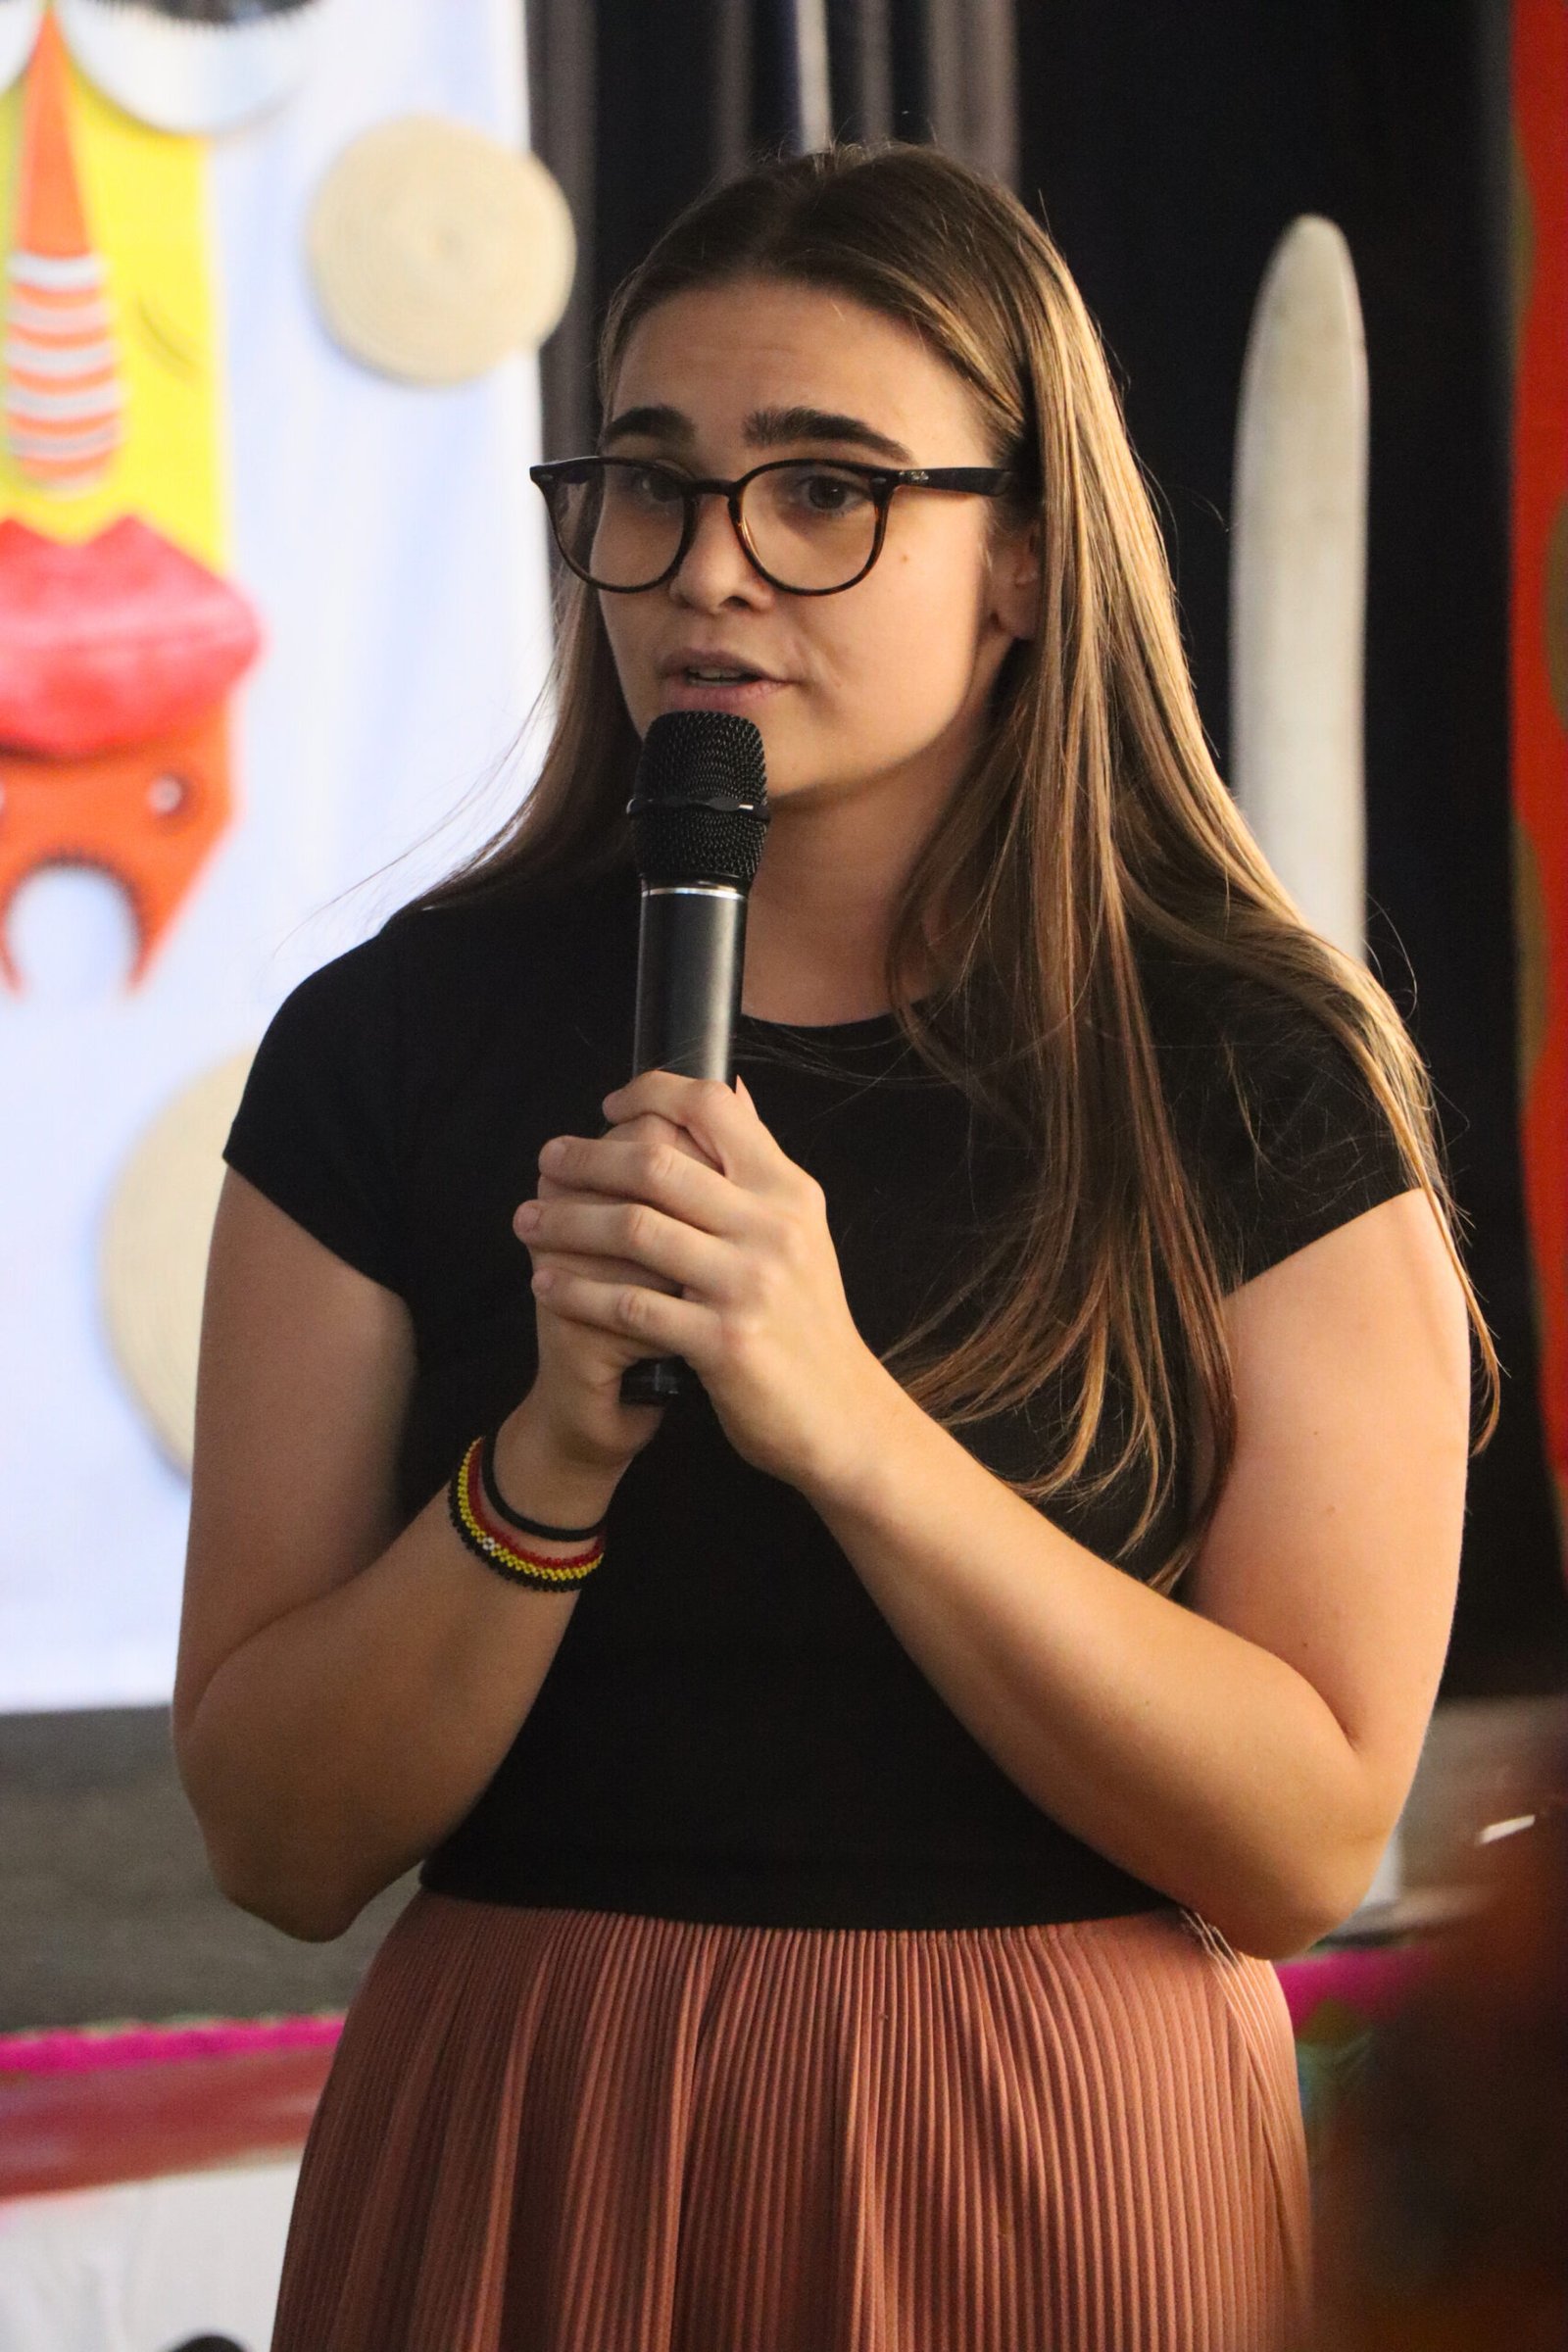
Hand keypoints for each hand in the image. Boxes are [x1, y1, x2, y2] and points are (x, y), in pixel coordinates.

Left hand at [518, 1071, 896, 1495]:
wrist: (840, 1415)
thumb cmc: (806, 1320)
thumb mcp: (802, 1230)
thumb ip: (759, 1165)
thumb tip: (733, 1090)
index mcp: (788, 1190)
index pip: (712, 1108)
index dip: (650, 1093)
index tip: (609, 1106)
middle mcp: (772, 1227)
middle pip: (656, 1164)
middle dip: (586, 1157)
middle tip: (546, 1159)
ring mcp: (749, 1284)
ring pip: (632, 1229)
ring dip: (566, 1222)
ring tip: (528, 1221)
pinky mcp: (723, 1342)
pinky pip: (629, 1305)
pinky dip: (576, 1291)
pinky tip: (545, 1284)